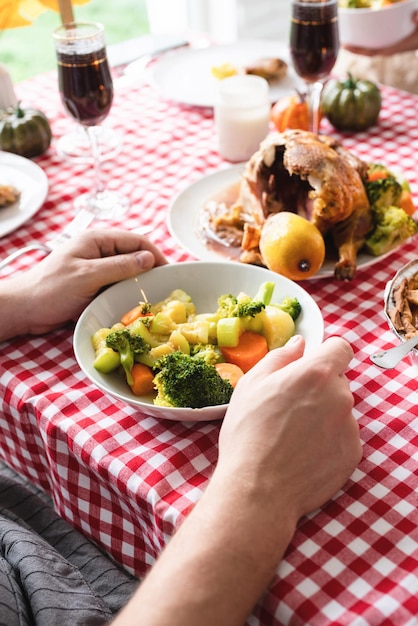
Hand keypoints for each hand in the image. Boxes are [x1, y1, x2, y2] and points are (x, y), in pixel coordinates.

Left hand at [0, 229, 166, 340]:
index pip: (137, 240)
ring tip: (151, 297)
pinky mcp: (93, 283)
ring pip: (127, 271)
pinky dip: (126, 291)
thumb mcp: (88, 276)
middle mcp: (99, 250)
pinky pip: (116, 284)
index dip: (156, 254)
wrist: (24, 308)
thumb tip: (150, 258)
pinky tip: (133, 303)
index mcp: (97, 240)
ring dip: (138, 282)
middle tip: (163, 288)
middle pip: (134, 255)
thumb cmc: (51, 290)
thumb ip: (119, 266)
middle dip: (150, 269)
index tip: (170, 273)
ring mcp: (96, 266)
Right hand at [217, 335, 361, 522]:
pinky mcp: (353, 454)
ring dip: (324, 414)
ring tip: (292, 434)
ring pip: (340, 409)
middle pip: (338, 380)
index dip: (326, 353)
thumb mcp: (252, 384)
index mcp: (316, 373)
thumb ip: (280, 357)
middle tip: (289, 405)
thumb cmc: (248, 433)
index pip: (341, 348)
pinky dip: (328, 440)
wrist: (258, 489)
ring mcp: (349, 427)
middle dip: (319, 386)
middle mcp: (340, 396)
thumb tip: (300, 344)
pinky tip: (303, 452)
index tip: (310, 365)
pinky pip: (343, 436)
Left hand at [343, 10, 417, 55]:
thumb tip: (414, 16)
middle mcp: (387, 50)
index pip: (371, 52)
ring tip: (346, 39)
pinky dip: (364, 43)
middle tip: (341, 42)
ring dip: (357, 47)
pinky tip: (358, 36)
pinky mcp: (389, 45)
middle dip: (353, 49)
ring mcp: (388, 48)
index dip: (357, 51)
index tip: (346, 46)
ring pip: (369, 50)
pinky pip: (373, 46)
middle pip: (366, 53)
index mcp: (392, 48)